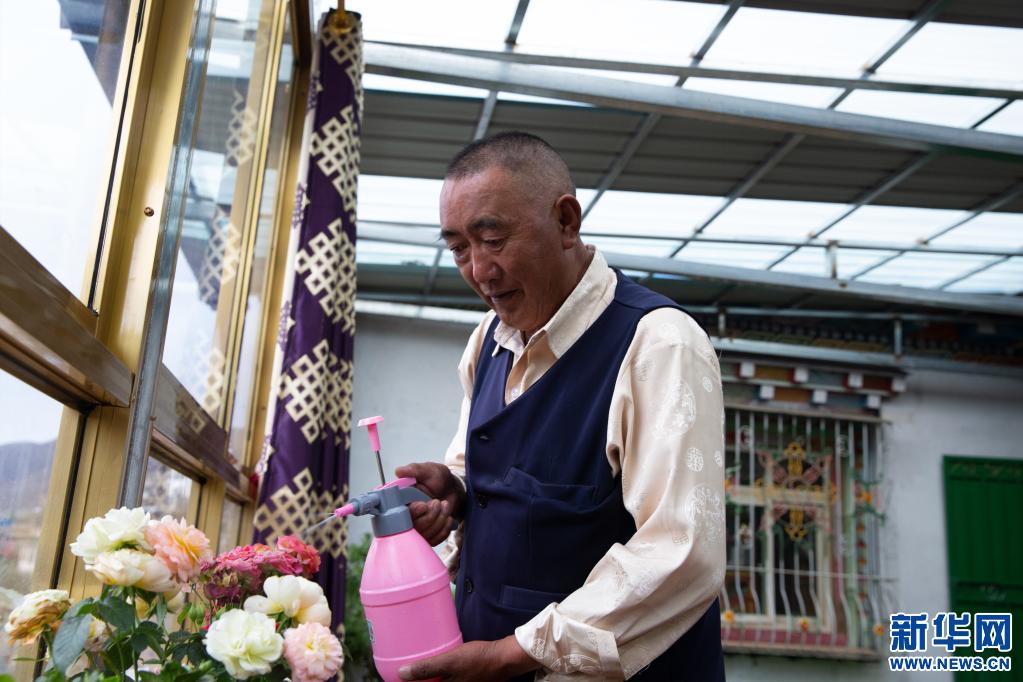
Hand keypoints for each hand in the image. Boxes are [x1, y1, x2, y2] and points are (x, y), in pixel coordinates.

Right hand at [395, 462, 466, 545]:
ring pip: (424, 535)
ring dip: (439, 521)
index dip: (413, 512)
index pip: (399, 514)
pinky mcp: (426, 535)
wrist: (452, 489)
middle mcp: (406, 516)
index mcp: (401, 501)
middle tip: (438, 502)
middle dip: (430, 516)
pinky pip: (434, 540)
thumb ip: (414, 470)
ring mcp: (416, 527)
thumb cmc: (438, 479)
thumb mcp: (428, 470)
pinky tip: (447, 517)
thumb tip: (399, 471)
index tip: (423, 505)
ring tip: (445, 505)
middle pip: (413, 528)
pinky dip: (444, 529)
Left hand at [398, 636, 538, 681]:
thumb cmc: (477, 660)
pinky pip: (443, 680)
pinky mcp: (461, 681)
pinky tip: (432, 667)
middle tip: (402, 672)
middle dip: (415, 679)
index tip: (395, 678)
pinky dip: (436, 677)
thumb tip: (401, 673)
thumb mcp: (450, 662)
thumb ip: (426, 669)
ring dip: (425, 678)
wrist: (503, 659)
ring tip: (413, 669)